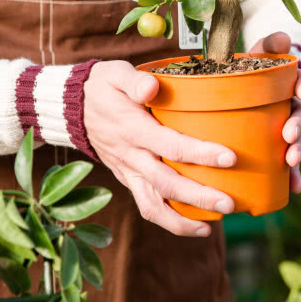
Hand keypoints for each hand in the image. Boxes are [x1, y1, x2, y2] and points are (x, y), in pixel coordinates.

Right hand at [83, 61, 237, 237]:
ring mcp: (127, 172)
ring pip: (152, 205)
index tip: (230, 158)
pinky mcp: (127, 180)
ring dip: (181, 221)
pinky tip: (195, 226)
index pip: (171, 145)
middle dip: (198, 197)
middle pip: (166, 183)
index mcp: (133, 129)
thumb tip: (152, 87)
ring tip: (211, 228)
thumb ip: (134, 81)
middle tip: (229, 204)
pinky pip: (147, 206)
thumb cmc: (102, 88)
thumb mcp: (114, 74)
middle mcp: (131, 156)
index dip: (201, 153)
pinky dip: (169, 220)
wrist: (70, 108)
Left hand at [249, 32, 300, 193]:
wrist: (252, 94)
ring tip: (290, 162)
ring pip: (299, 141)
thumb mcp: (261, 54)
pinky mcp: (282, 150)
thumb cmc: (256, 72)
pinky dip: (294, 177)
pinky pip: (289, 166)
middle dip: (299, 126)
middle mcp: (296, 107)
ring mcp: (291, 130)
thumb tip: (284, 37)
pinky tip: (295, 189)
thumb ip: (269, 45)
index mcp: (293, 84)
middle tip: (288, 135)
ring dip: (298, 151)